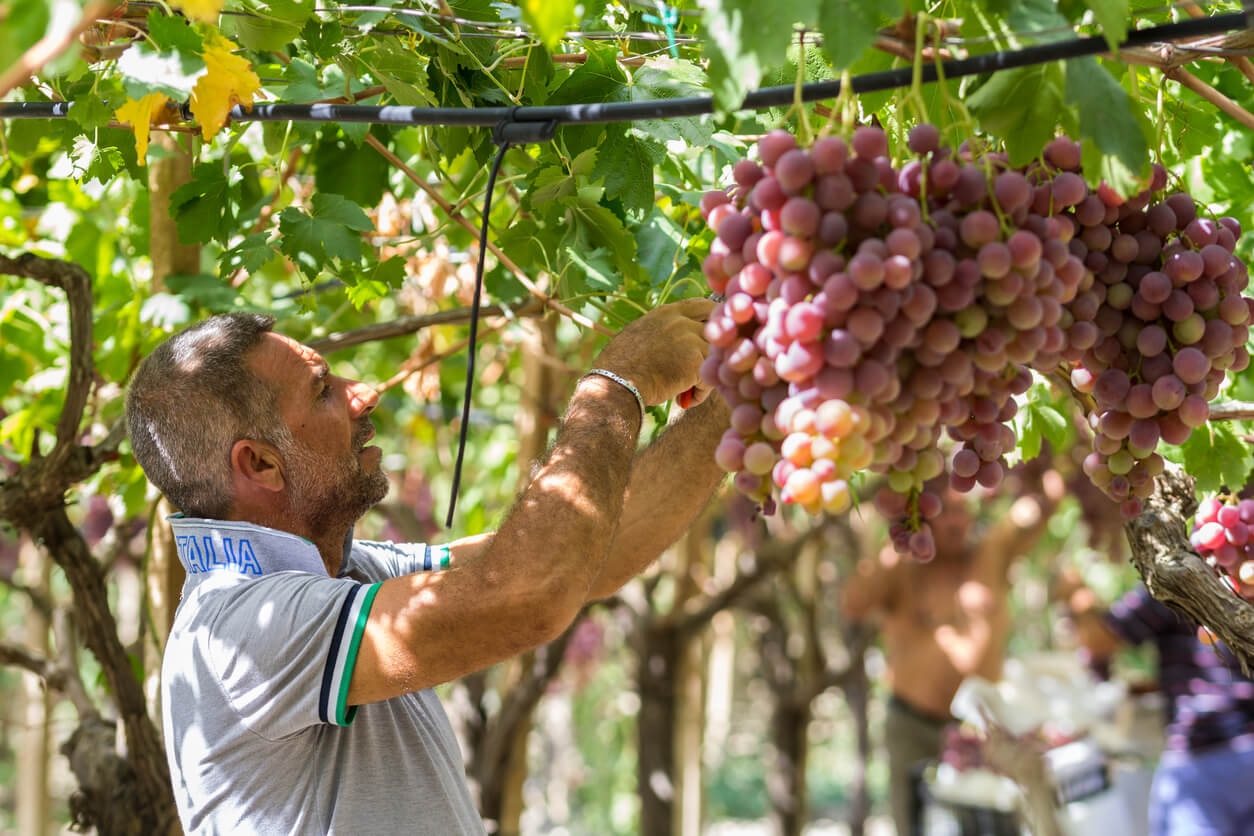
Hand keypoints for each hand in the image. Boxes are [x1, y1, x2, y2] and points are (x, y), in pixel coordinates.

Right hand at [593, 299, 713, 406]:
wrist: (616, 383)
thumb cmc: (621, 368)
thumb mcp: (639, 336)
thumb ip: (663, 332)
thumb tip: (678, 343)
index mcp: (666, 313)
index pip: (701, 305)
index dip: (712, 320)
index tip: (712, 338)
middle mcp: (680, 321)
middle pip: (717, 328)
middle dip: (717, 348)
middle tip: (705, 368)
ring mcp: (688, 338)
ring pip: (714, 356)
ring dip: (704, 375)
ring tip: (685, 391)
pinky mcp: (694, 360)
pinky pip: (709, 377)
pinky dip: (699, 393)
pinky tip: (681, 399)